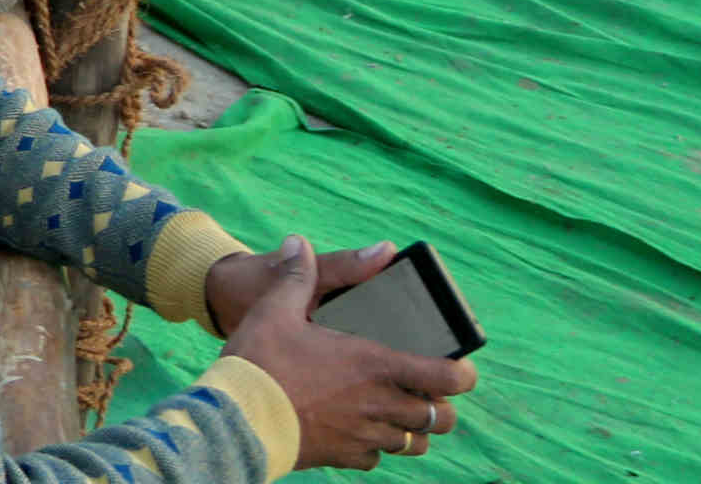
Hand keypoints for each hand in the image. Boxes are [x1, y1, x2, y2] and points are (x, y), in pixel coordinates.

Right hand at [216, 238, 475, 469]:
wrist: (237, 418)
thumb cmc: (261, 361)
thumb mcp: (275, 309)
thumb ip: (296, 276)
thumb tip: (299, 242)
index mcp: (375, 365)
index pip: (448, 378)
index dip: (463, 374)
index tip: (457, 367)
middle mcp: (380, 404)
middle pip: (440, 418)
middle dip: (439, 406)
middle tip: (424, 390)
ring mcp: (364, 435)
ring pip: (415, 443)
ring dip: (412, 429)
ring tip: (395, 413)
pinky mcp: (344, 457)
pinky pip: (377, 458)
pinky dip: (375, 446)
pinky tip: (357, 430)